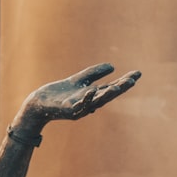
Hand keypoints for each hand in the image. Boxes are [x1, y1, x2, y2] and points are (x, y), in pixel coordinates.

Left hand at [16, 63, 140, 130]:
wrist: (38, 103)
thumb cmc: (58, 94)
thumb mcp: (78, 80)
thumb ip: (93, 73)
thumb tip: (113, 66)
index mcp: (92, 95)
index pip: (111, 87)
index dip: (124, 81)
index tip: (137, 73)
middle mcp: (88, 103)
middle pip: (107, 95)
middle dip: (120, 88)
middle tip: (132, 80)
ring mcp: (78, 108)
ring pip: (96, 102)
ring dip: (107, 94)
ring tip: (119, 86)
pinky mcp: (66, 110)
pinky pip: (78, 105)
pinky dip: (85, 99)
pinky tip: (91, 90)